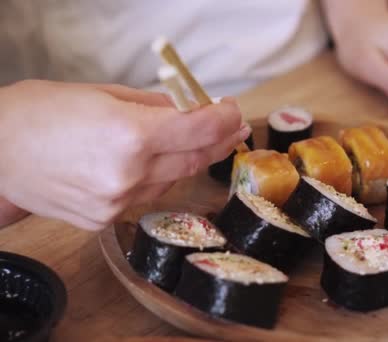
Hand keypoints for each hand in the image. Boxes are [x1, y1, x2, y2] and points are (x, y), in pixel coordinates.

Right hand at [0, 80, 249, 229]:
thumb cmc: (40, 113)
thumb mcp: (103, 94)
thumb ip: (154, 105)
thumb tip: (188, 109)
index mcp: (130, 135)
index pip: (199, 129)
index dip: (224, 119)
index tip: (232, 111)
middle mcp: (128, 174)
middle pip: (194, 159)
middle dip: (218, 141)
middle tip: (230, 127)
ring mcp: (117, 203)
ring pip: (173, 181)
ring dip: (187, 159)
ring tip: (188, 140)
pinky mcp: (105, 219)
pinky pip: (147, 196)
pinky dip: (157, 178)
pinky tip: (150, 163)